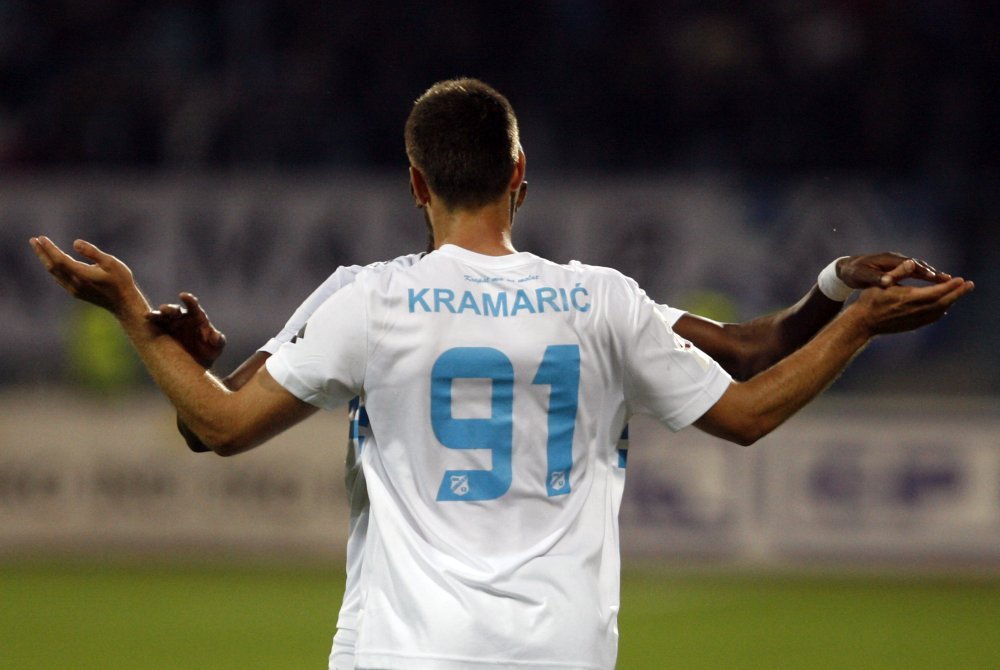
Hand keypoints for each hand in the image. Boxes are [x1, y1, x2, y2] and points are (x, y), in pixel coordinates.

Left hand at [29, 236, 148, 317]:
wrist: (124, 304)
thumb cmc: (121, 281)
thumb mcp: (111, 263)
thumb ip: (92, 252)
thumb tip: (75, 243)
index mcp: (82, 275)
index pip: (60, 259)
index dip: (49, 248)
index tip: (40, 238)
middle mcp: (75, 283)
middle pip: (53, 266)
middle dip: (42, 253)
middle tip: (33, 240)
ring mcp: (74, 290)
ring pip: (54, 273)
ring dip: (46, 260)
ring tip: (40, 249)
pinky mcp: (76, 293)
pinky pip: (60, 279)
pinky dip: (53, 269)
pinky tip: (52, 264)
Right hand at [148, 292, 226, 367]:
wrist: (196, 364)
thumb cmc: (208, 351)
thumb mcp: (216, 347)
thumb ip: (218, 340)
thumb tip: (215, 336)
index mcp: (197, 317)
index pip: (193, 306)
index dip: (189, 300)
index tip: (184, 296)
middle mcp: (182, 318)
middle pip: (174, 310)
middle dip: (169, 309)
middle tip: (164, 309)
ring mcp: (170, 325)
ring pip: (162, 317)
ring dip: (156, 316)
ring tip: (149, 315)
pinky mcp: (161, 333)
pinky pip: (154, 327)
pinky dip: (149, 325)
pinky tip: (144, 324)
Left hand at [837, 253, 950, 288]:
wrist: (846, 269)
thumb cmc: (854, 273)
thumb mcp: (862, 276)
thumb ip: (875, 278)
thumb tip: (888, 281)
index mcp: (889, 260)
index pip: (910, 265)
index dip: (924, 272)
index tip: (936, 278)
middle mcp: (895, 259)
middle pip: (918, 265)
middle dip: (934, 273)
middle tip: (950, 280)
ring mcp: (897, 263)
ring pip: (918, 268)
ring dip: (932, 275)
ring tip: (948, 282)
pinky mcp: (896, 268)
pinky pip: (914, 272)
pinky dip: (925, 277)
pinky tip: (933, 285)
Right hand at [851, 276, 973, 336]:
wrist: (863, 322)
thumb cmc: (870, 300)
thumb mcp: (882, 282)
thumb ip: (899, 272)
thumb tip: (912, 262)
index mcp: (909, 298)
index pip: (936, 291)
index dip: (950, 286)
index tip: (961, 279)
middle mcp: (915, 310)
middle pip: (943, 302)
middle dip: (958, 293)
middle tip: (970, 285)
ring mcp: (915, 320)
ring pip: (939, 311)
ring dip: (951, 301)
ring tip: (959, 293)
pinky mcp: (913, 325)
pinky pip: (932, 317)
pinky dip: (942, 310)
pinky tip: (944, 306)